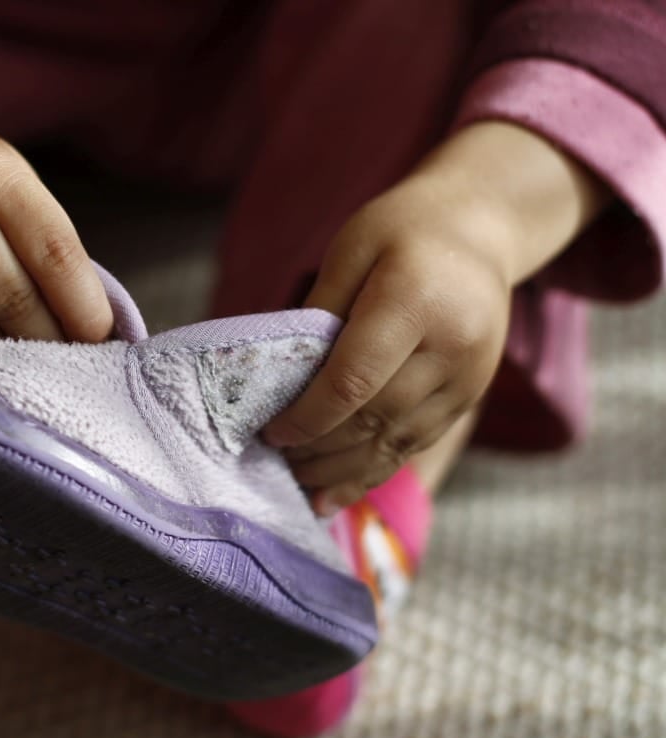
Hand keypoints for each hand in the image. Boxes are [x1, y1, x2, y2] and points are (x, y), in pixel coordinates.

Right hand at [0, 43, 112, 348]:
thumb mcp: (5, 181)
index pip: (57, 257)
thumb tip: (93, 331)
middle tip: (69, 366)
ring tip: (30, 370)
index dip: (87, 312)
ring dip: (10, 361)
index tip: (103, 342)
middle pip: (17, 302)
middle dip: (51, 343)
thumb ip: (45, 242)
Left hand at [264, 122, 610, 512]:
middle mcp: (451, 347)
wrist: (480, 230)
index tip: (271, 434)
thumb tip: (282, 379)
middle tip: (275, 462)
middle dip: (320, 449)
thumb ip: (318, 312)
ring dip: (343, 472)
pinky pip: (417, 445)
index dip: (308, 417)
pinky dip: (373, 472)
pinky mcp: (469, 397)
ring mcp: (468, 378)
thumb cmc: (402, 232)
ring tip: (299, 485)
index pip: (353, 380)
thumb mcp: (350, 251)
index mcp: (415, 303)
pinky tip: (335, 492)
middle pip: (375, 418)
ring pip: (397, 443)